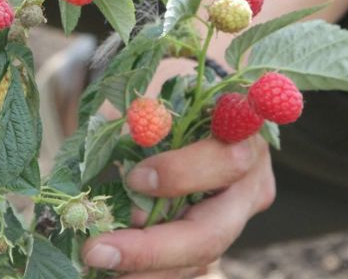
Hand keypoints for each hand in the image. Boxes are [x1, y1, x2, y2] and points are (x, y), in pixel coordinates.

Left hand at [83, 59, 274, 276]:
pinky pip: (186, 264)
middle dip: (152, 249)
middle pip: (214, 232)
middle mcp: (251, 182)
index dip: (182, 174)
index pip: (226, 161)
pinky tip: (114, 270)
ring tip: (98, 263)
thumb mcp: (156, 92)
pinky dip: (149, 269)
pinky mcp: (217, 233)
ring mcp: (237, 215)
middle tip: (97, 252)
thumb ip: (141, 125)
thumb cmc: (172, 87)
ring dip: (145, 268)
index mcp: (245, 133)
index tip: (133, 177)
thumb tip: (119, 174)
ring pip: (198, 259)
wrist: (190, 102)